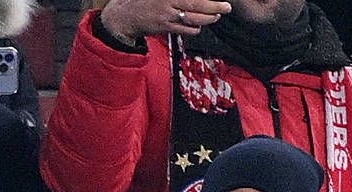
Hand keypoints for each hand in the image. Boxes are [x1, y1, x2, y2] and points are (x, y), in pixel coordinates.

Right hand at [98, 0, 224, 46]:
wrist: (125, 14)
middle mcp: (168, 2)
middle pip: (198, 5)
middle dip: (215, 7)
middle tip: (226, 7)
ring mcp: (167, 16)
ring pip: (194, 19)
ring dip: (208, 19)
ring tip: (216, 15)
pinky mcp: (165, 28)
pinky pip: (186, 29)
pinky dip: (196, 27)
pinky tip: (199, 24)